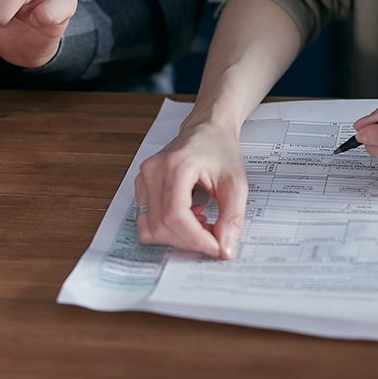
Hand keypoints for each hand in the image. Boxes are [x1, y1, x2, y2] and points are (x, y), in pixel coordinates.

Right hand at [134, 122, 247, 258]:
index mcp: (177, 164)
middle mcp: (153, 171)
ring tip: (200, 222)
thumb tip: (224, 249)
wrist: (207, 129)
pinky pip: (146, 221)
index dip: (196, 239)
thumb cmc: (219, 149)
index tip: (216, 247)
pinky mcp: (141, 186)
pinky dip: (168, 229)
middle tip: (212, 236)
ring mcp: (143, 178)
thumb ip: (232, 217)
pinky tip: (188, 216)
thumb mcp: (236, 183)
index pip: (176, 215)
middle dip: (189, 241)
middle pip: (161, 225)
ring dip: (177, 237)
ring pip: (150, 228)